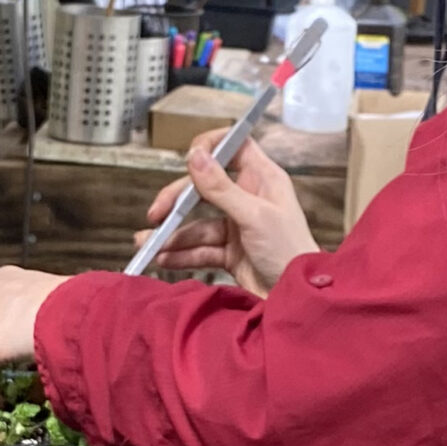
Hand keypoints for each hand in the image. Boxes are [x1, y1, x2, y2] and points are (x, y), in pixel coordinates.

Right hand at [148, 134, 319, 292]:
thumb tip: (195, 156)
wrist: (297, 299)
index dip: (210, 146)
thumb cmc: (290, 253)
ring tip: (149, 245)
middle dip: (177, 202)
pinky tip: (162, 259)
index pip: (234, 146)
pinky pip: (200, 249)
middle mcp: (249, 198)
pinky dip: (181, 255)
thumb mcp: (254, 216)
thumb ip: (221, 188)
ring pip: (198, 224)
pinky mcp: (231, 253)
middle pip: (204, 189)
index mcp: (262, 179)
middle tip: (155, 214)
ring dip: (173, 235)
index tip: (188, 157)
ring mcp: (238, 227)